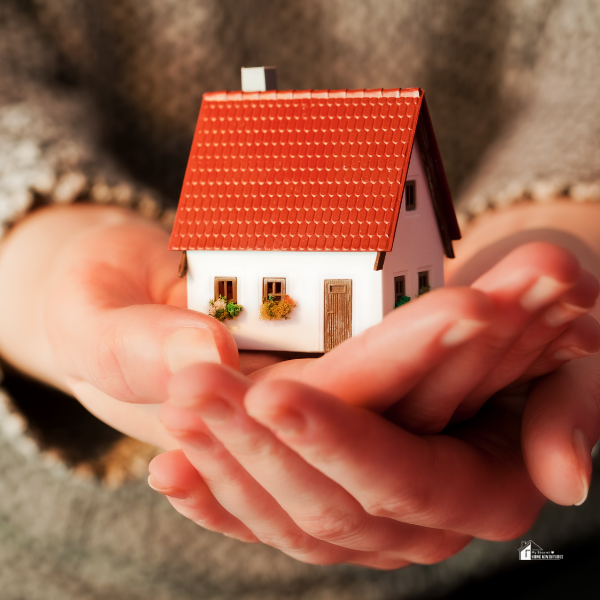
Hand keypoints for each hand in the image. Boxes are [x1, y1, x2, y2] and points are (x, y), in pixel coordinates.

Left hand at [148, 244, 599, 567]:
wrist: (503, 324)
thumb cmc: (539, 319)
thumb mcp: (573, 347)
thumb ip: (573, 404)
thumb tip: (566, 473)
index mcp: (480, 486)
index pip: (402, 479)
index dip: (342, 439)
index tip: (275, 392)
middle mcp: (420, 518)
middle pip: (328, 502)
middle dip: (257, 445)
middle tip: (192, 388)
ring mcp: (370, 516)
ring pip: (285, 513)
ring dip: (225, 462)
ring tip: (176, 409)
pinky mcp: (330, 497)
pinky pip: (265, 514)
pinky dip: (217, 495)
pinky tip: (169, 469)